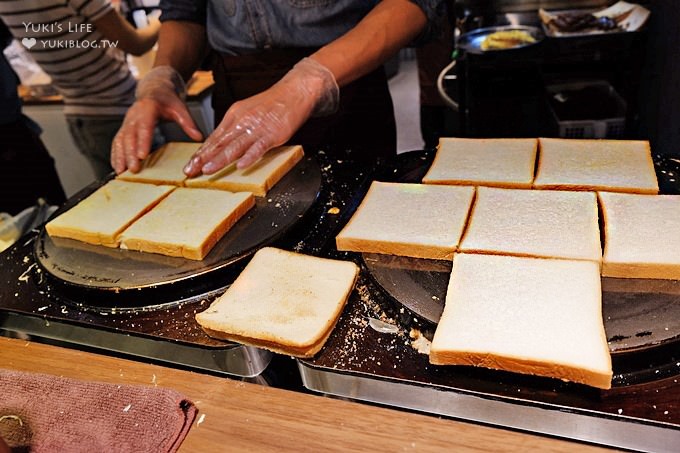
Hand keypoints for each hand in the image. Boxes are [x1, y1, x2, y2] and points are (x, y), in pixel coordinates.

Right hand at [111, 66, 201, 173]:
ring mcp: (127, 121)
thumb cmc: (168, 100)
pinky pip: (117, 141)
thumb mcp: (180, 108)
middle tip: (133, 169)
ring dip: (120, 156)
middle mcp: (134, 115)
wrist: (154, 90)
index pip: (144, 126)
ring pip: (120, 139)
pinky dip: (116, 154)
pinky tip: (117, 167)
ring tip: (121, 172)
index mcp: (148, 108)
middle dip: (130, 153)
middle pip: (130, 135)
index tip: (142, 155)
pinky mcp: (124, 128)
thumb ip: (188, 123)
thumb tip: (199, 137)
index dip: (142, 141)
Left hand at [183, 57, 337, 175]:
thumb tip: (222, 144)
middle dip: (203, 158)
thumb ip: (235, 128)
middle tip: (191, 170)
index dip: (201, 152)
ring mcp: (257, 128)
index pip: (214, 137)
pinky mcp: (272, 134)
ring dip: (220, 159)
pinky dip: (249, 157)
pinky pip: (258, 148)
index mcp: (234, 115)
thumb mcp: (247, 111)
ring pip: (235, 146)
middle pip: (219, 143)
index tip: (190, 164)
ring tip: (208, 170)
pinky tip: (240, 166)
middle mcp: (242, 121)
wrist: (293, 92)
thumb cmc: (272, 104)